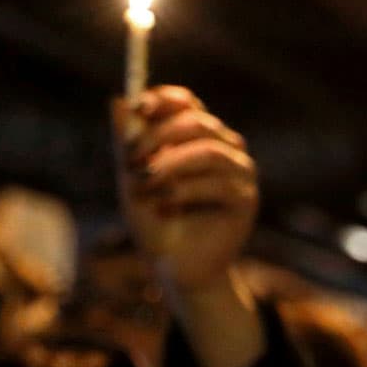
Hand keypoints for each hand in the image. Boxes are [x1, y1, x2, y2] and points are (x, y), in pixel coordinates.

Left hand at [115, 86, 258, 294]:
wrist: (173, 266)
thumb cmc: (154, 221)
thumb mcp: (132, 178)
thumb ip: (127, 143)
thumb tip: (119, 101)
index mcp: (197, 137)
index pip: (187, 103)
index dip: (164, 100)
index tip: (138, 109)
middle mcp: (224, 149)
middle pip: (198, 122)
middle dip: (158, 138)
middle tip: (131, 161)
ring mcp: (240, 173)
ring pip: (208, 151)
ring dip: (169, 167)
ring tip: (144, 187)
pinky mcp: (246, 199)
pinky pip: (217, 184)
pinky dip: (183, 193)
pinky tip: (164, 208)